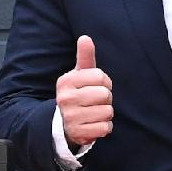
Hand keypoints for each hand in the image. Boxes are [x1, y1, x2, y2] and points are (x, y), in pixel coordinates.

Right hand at [57, 34, 113, 151]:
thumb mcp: (79, 75)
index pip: (101, 77)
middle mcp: (65, 98)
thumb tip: (85, 37)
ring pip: (107, 111)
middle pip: (105, 94)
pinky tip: (93, 124)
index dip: (104, 83)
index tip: (95, 87)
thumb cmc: (77, 94)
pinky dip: (104, 127)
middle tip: (94, 102)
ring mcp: (70, 117)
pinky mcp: (78, 133)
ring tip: (93, 113)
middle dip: (106, 99)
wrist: (63, 123)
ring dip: (105, 114)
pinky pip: (105, 127)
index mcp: (66, 81)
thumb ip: (85, 57)